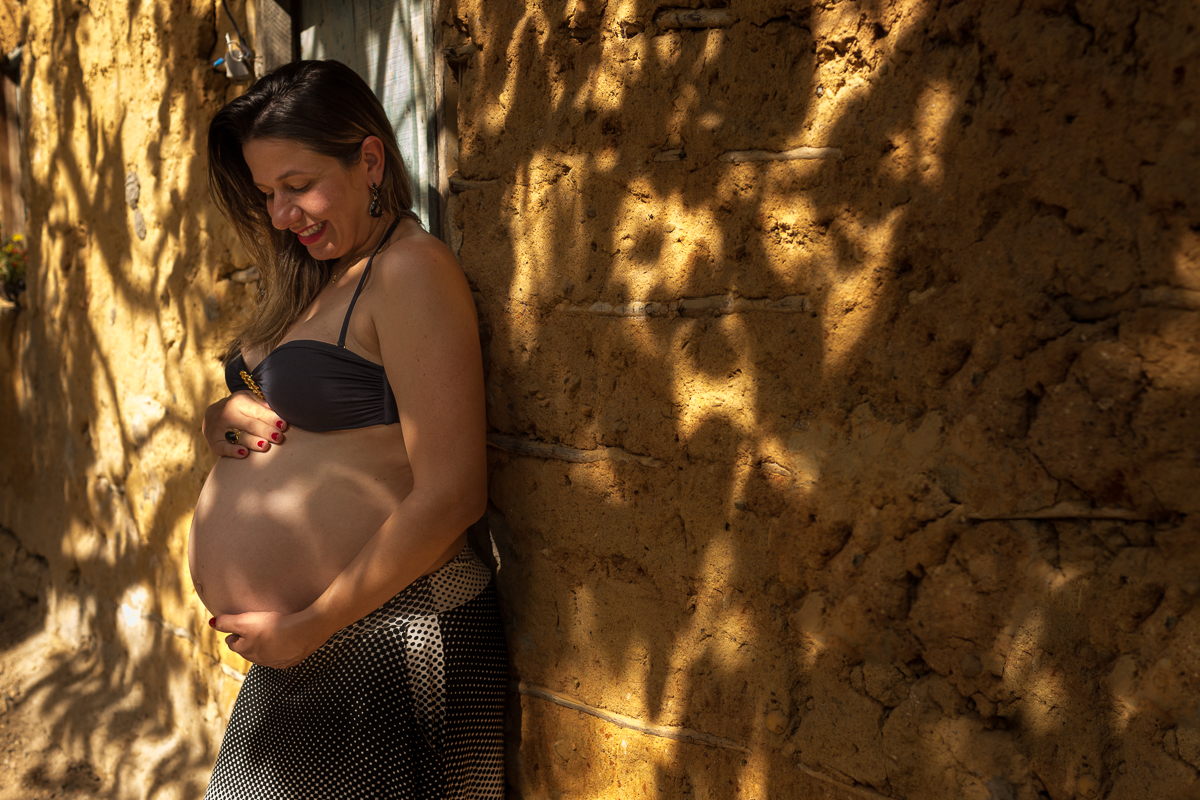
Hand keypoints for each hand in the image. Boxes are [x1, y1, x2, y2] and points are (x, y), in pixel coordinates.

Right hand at [202, 391, 287, 457]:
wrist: (213, 414)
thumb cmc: (240, 407)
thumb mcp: (249, 399)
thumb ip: (262, 404)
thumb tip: (277, 409)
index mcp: (237, 401)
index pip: (257, 412)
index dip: (271, 418)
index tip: (283, 425)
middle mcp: (225, 413)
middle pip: (249, 425)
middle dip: (265, 431)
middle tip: (279, 437)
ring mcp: (217, 428)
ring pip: (238, 437)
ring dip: (253, 442)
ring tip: (265, 446)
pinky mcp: (213, 442)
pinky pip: (223, 448)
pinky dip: (233, 451)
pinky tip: (244, 453)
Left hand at [210, 610, 328, 668]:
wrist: (303, 632)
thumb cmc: (273, 626)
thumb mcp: (244, 621)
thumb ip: (226, 622)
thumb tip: (211, 623)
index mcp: (245, 650)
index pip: (232, 643)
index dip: (234, 633)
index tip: (237, 626)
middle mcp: (258, 660)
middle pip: (247, 651)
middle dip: (247, 642)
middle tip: (252, 629)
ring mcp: (275, 662)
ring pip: (264, 655)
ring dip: (264, 646)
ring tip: (269, 634)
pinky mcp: (291, 660)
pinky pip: (281, 657)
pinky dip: (280, 650)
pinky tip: (285, 642)